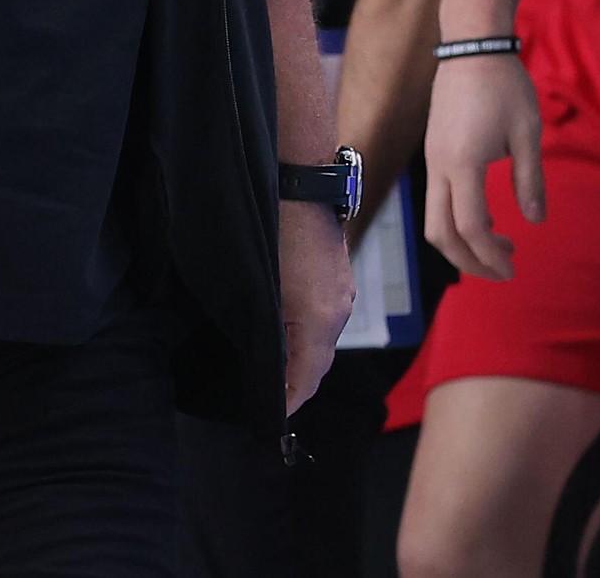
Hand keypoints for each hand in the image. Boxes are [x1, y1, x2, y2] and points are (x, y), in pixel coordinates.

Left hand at [279, 199, 353, 415]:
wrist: (296, 178)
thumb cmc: (269, 227)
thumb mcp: (259, 285)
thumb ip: (265, 329)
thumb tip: (264, 364)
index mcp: (319, 319)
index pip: (306, 378)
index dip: (288, 401)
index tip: (271, 422)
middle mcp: (337, 311)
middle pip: (317, 363)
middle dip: (294, 385)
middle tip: (266, 402)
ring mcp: (340, 292)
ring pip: (320, 341)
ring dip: (299, 359)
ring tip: (272, 374)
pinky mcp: (335, 277)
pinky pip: (322, 320)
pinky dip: (304, 335)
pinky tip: (282, 334)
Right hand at [424, 49, 547, 279]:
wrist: (470, 49)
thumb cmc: (504, 88)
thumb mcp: (528, 135)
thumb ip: (530, 180)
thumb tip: (534, 220)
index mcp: (463, 163)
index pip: (469, 226)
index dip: (490, 255)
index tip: (514, 269)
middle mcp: (439, 165)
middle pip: (440, 231)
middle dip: (469, 260)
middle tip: (504, 271)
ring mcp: (432, 158)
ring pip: (434, 217)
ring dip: (464, 241)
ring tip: (503, 244)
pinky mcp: (434, 152)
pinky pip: (439, 198)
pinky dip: (460, 219)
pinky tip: (491, 217)